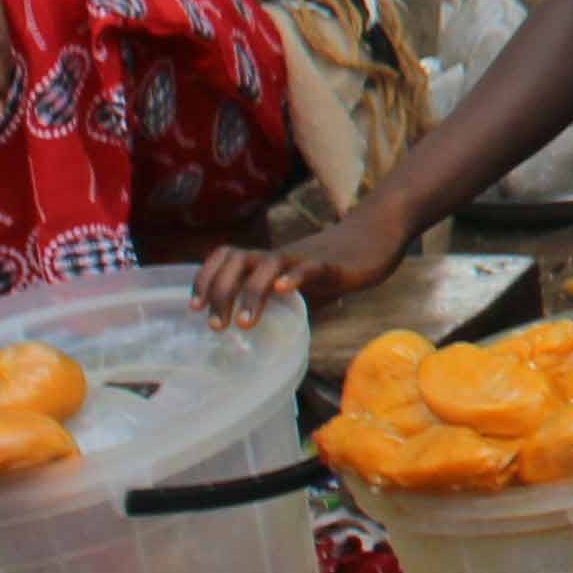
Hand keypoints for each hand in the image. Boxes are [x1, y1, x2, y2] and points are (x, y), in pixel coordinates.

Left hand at [197, 205, 400, 330]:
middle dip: (220, 292)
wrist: (377, 234)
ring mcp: (305, 257)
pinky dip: (294, 277)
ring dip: (251, 292)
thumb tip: (264, 337)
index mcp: (270, 261)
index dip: (205, 278)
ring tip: (245, 323)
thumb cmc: (336, 263)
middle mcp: (281, 256)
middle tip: (217, 326)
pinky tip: (285, 291)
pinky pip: (310, 267)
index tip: (195, 308)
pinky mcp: (333, 264)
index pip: (226, 258)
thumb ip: (283, 303)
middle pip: (237, 260)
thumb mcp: (301, 285)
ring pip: (268, 264)